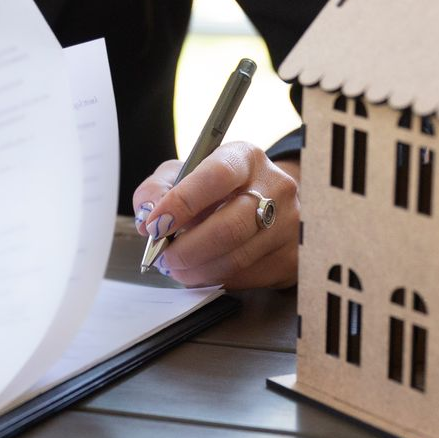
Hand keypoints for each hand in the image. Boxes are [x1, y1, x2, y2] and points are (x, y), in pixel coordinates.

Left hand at [133, 142, 299, 289]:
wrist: (268, 205)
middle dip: (186, 249)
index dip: (182, 203)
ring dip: (197, 270)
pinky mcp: (290, 257)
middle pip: (229, 227)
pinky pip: (246, 277)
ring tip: (178, 268)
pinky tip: (204, 270)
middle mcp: (275, 188)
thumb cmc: (219, 189)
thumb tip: (148, 217)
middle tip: (164, 258)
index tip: (157, 225)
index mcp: (246, 158)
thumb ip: (158, 189)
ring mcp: (289, 224)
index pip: (216, 177)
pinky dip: (216, 279)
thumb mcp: (184, 174)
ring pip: (235, 259)